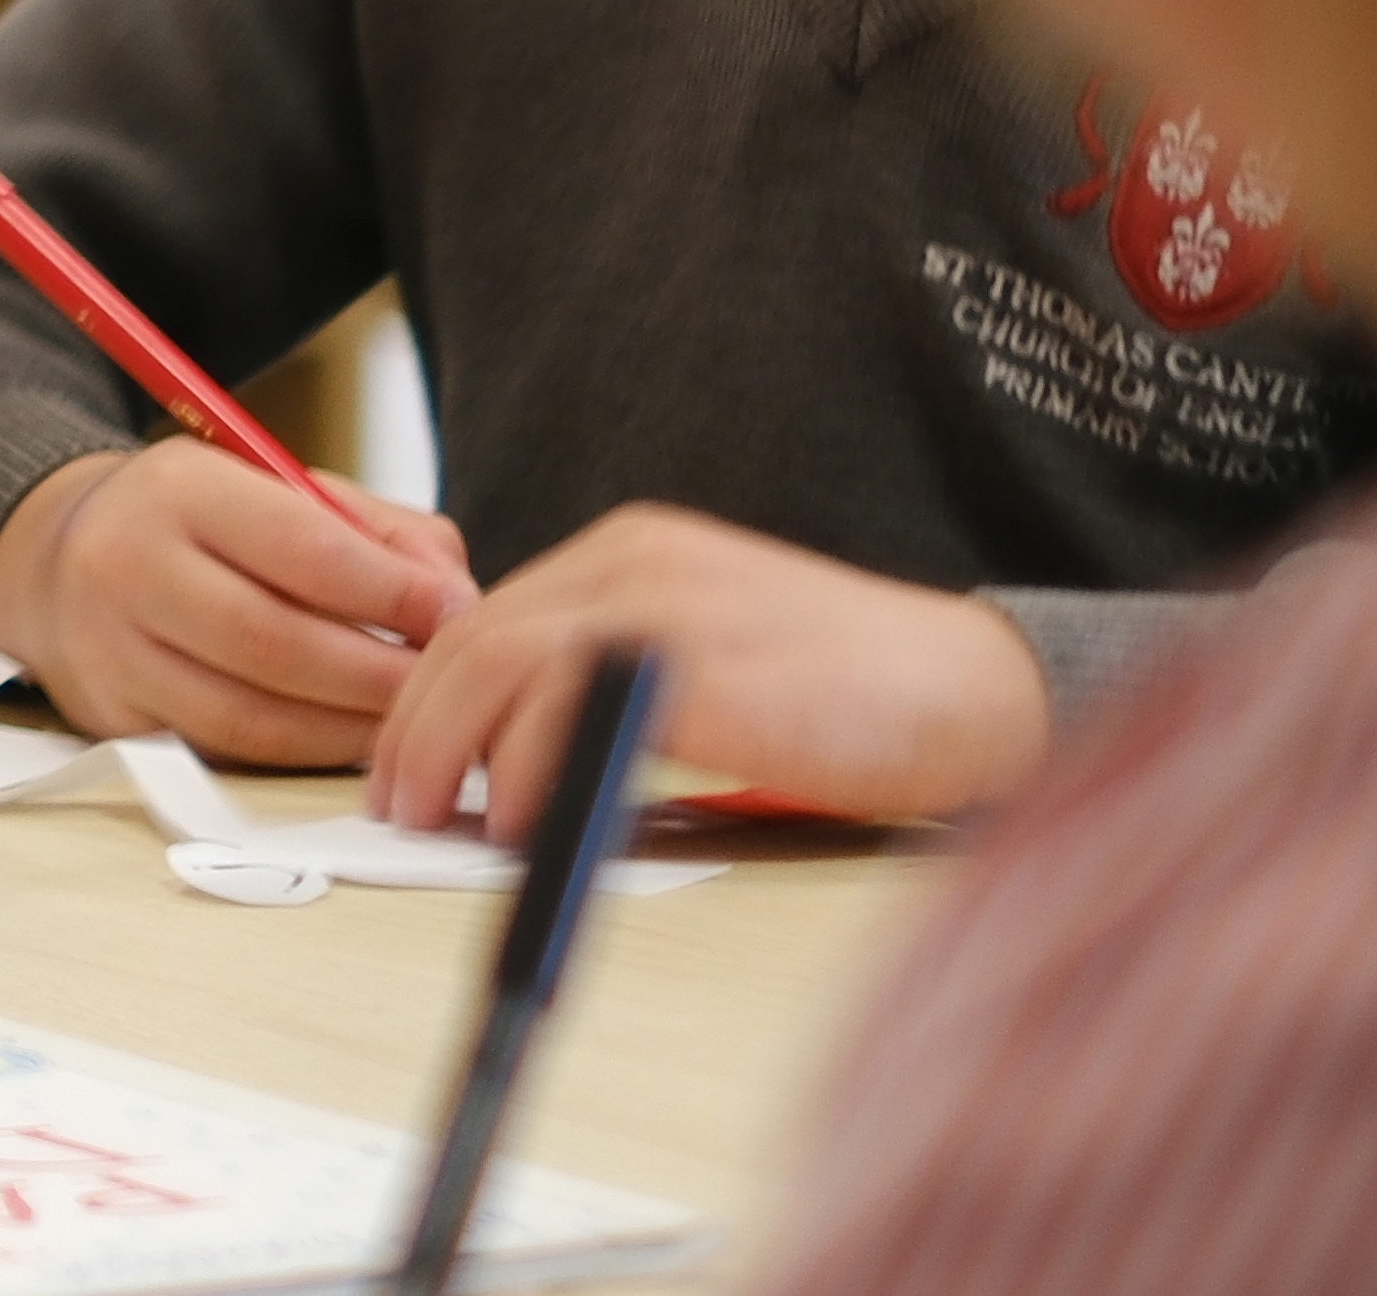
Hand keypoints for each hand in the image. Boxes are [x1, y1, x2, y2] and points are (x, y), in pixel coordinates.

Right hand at [0, 440, 470, 763]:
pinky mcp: (110, 714)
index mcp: (178, 488)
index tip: (455, 613)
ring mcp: (109, 647)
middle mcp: (127, 563)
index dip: (392, 592)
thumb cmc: (197, 521)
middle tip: (439, 685)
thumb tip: (453, 599)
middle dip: (379, 675)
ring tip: (403, 721)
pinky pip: (222, 752)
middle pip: (275, 643)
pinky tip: (345, 741)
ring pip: (249, 715)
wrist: (58, 556)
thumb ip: (377, 531)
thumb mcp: (276, 486)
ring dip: (346, 730)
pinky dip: (300, 755)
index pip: (301, 548)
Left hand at [367, 502, 1054, 838]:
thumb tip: (528, 750)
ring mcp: (670, 607)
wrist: (980, 692)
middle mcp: (636, 561)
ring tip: (439, 819)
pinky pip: (573, 712)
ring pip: (502, 665)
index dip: (432, 692)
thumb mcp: (714, 651)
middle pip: (474, 636)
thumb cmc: (855, 695)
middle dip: (417, 724)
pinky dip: (530, 770)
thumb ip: (626, 669)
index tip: (407, 760)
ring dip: (452, 749)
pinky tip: (526, 823)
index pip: (488, 614)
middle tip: (396, 800)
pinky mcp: (706, 669)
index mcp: (633, 552)